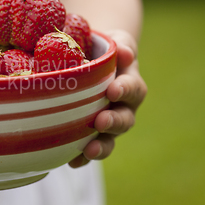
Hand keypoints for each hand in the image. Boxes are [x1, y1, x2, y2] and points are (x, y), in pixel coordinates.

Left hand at [69, 30, 146, 167]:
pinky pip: (87, 150)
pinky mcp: (89, 134)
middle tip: (101, 121)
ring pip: (109, 139)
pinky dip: (81, 158)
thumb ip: (121, 47)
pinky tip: (71, 162)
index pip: (132, 89)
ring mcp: (106, 123)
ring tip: (89, 150)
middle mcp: (122, 108)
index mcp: (129, 84)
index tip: (113, 90)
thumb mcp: (114, 42)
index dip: (125, 90)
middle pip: (125, 120)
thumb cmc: (102, 50)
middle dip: (113, 122)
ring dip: (101, 146)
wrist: (87, 61)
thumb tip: (123, 54)